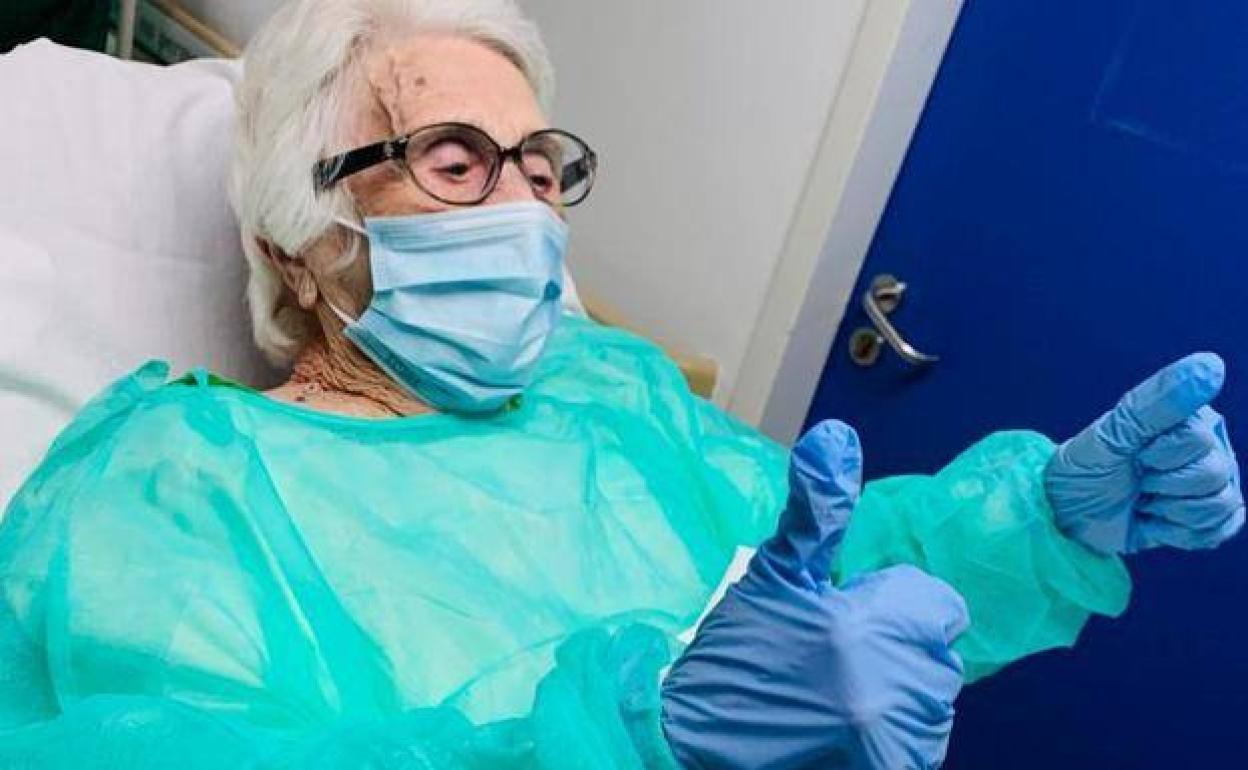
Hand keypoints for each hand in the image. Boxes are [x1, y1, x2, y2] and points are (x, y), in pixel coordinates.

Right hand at [661, 420, 968, 769]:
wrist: (693, 745)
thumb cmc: (734, 654)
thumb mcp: (773, 574)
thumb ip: (816, 511)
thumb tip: (836, 436)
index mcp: (876, 627)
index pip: (939, 604)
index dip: (891, 602)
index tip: (845, 614)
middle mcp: (902, 686)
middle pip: (937, 649)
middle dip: (895, 645)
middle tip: (832, 656)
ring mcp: (900, 737)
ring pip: (932, 696)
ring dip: (896, 690)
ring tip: (833, 693)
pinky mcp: (891, 768)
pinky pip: (918, 740)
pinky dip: (890, 731)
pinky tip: (841, 726)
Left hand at [1046, 352, 1244, 553]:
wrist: (1067, 514)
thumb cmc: (1084, 469)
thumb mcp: (1108, 435)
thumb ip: (1156, 402)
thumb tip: (1210, 364)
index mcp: (1186, 420)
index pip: (1198, 441)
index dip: (1159, 457)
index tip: (1133, 456)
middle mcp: (1208, 448)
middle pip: (1214, 474)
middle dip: (1164, 487)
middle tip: (1136, 481)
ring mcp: (1212, 483)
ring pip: (1221, 503)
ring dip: (1171, 512)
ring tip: (1144, 501)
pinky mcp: (1208, 517)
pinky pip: (1218, 530)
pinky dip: (1179, 534)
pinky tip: (1155, 522)